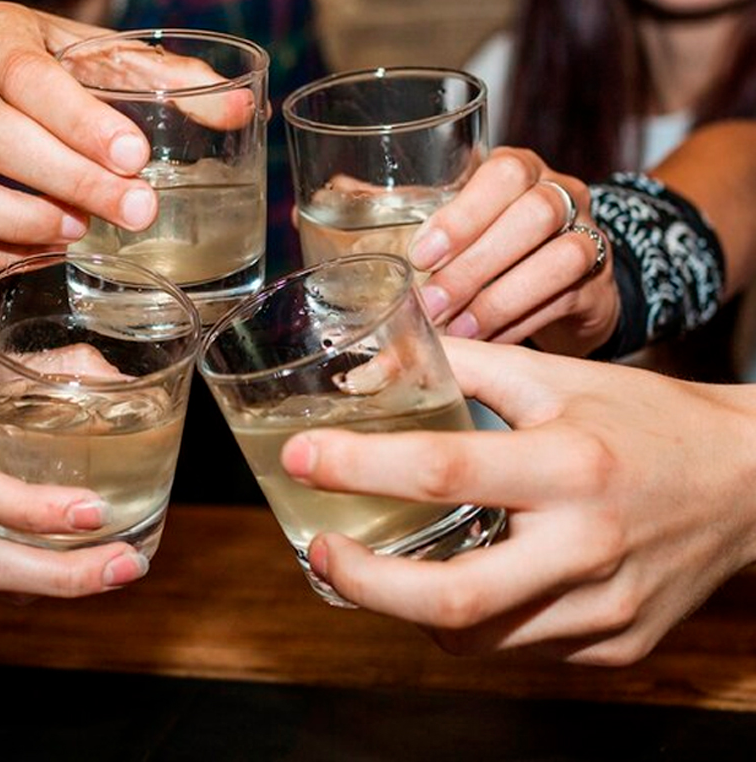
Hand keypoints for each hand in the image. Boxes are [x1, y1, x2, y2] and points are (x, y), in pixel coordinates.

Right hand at [0, 2, 157, 267]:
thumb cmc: (19, 63)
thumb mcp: (76, 47)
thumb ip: (156, 74)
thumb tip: (238, 108)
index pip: (31, 77)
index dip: (83, 122)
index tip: (135, 157)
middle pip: (0, 138)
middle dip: (74, 181)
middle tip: (138, 210)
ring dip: (24, 220)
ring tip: (82, 231)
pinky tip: (49, 250)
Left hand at [280, 337, 755, 664]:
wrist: (747, 485)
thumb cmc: (646, 420)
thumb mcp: (557, 377)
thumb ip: (465, 365)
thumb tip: (374, 370)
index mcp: (570, 466)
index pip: (443, 471)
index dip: (357, 466)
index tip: (300, 457)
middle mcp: (587, 547)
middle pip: (452, 597)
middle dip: (364, 582)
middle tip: (319, 550)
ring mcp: (604, 611)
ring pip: (477, 635)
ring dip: (412, 603)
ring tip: (385, 564)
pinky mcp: (614, 646)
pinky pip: (518, 647)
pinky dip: (473, 618)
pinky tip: (467, 575)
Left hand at [406, 147, 618, 354]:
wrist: (563, 281)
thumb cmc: (494, 241)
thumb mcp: (459, 219)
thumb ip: (413, 213)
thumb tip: (350, 200)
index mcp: (521, 168)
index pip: (503, 174)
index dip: (463, 215)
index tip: (421, 256)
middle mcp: (561, 193)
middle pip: (536, 214)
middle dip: (477, 263)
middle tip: (433, 303)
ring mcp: (588, 237)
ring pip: (561, 258)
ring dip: (501, 298)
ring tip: (459, 328)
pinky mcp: (599, 285)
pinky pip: (567, 300)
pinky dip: (521, 323)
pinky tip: (487, 341)